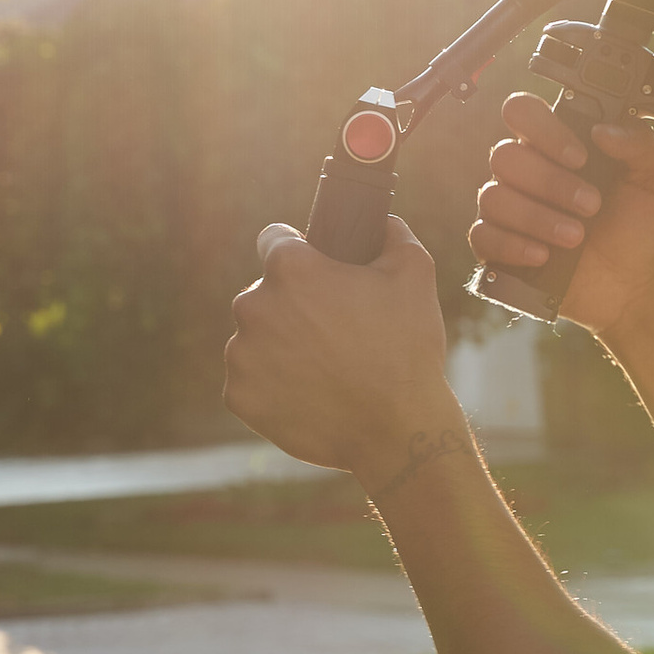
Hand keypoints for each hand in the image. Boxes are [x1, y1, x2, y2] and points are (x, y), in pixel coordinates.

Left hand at [224, 212, 464, 485]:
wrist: (395, 431)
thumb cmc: (407, 349)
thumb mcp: (415, 273)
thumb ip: (392, 233)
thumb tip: (382, 222)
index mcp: (290, 269)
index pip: (273, 239)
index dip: (296, 249)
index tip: (312, 269)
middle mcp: (254, 305)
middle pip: (265, 293)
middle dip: (292, 305)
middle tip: (331, 331)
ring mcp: (241, 353)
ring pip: (255, 337)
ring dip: (279, 345)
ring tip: (322, 368)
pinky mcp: (238, 396)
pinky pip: (249, 380)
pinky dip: (271, 386)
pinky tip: (307, 394)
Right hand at [469, 96, 653, 339]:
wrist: (637, 283)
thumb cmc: (643, 224)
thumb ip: (642, 142)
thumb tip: (603, 129)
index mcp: (558, 143)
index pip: (523, 112)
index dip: (544, 129)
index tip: (580, 158)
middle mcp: (527, 170)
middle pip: (505, 156)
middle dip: (551, 183)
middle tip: (591, 205)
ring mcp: (510, 209)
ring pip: (494, 197)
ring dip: (537, 218)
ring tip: (577, 237)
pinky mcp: (500, 247)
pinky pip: (483, 237)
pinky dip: (513, 246)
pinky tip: (544, 256)